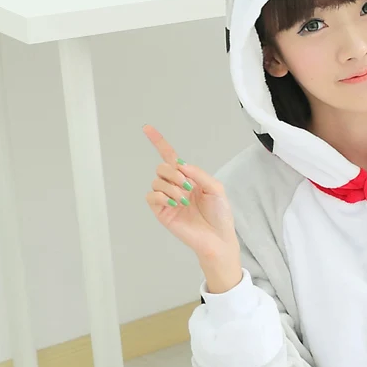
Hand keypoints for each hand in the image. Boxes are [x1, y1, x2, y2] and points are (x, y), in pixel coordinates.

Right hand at [144, 125, 241, 287]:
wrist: (217, 237)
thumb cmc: (220, 215)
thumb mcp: (216, 188)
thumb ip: (198, 173)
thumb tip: (180, 164)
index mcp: (188, 178)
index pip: (170, 157)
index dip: (158, 142)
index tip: (147, 128)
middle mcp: (175, 186)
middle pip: (162, 167)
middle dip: (174, 173)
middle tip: (187, 185)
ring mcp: (167, 199)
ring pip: (157, 180)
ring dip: (172, 187)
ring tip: (185, 200)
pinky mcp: (161, 211)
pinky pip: (151, 195)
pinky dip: (162, 196)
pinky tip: (175, 203)